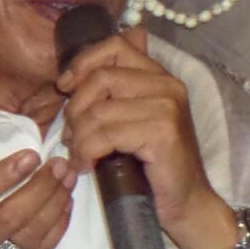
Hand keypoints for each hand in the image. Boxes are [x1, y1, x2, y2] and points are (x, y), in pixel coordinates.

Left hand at [58, 28, 239, 248]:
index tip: (64, 88)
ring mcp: (167, 108)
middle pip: (100, 78)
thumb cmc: (151, 165)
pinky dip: (86, 152)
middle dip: (74, 109)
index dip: (83, 63)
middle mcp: (167, 86)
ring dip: (78, 138)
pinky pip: (105, 135)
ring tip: (78, 156)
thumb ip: (115, 91)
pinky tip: (86, 166)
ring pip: (98, 111)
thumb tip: (88, 64)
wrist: (185, 203)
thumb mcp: (130, 120)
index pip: (115, 46)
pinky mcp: (162, 133)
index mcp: (159, 77)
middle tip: (71, 137)